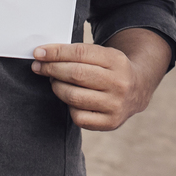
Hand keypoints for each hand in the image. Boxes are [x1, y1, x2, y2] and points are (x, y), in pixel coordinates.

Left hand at [31, 41, 152, 130]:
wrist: (137, 90)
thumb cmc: (111, 70)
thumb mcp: (104, 54)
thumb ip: (79, 53)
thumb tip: (45, 55)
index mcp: (117, 60)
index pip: (80, 53)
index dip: (56, 53)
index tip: (38, 53)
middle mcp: (119, 83)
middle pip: (76, 74)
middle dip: (52, 69)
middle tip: (38, 67)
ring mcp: (115, 105)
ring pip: (74, 97)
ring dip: (57, 87)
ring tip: (53, 81)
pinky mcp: (110, 123)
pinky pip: (78, 116)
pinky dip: (68, 106)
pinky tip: (68, 98)